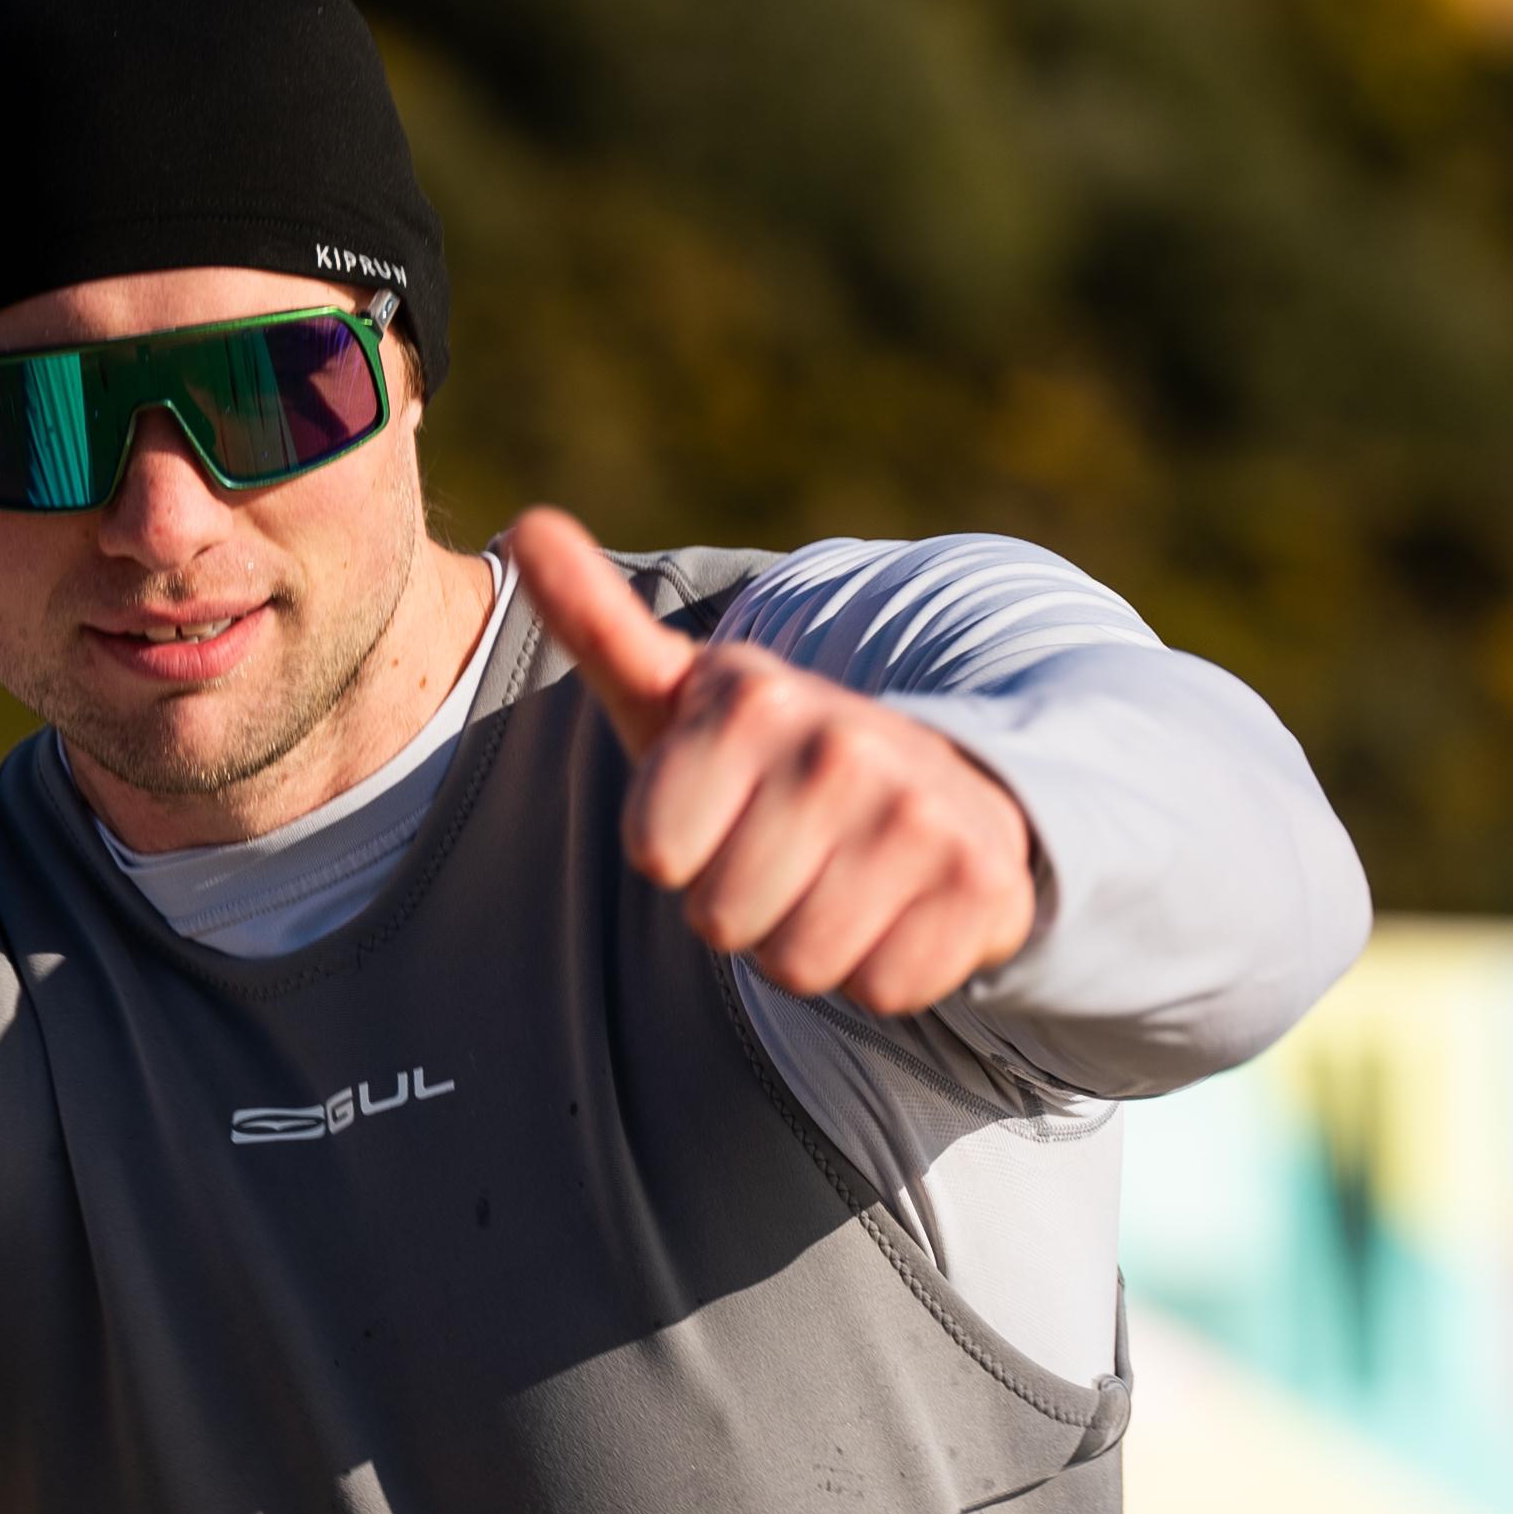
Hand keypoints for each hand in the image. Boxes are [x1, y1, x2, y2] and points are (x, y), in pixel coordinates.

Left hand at [508, 510, 1035, 1013]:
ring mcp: (924, 816)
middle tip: (781, 853)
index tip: (718, 809)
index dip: (675, 851)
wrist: (943, 785)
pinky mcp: (984, 889)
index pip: (655, 854)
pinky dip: (879, 967)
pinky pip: (880, 988)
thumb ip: (598, 623)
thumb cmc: (769, 758)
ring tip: (833, 879)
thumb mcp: (678, 695)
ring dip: (806, 941)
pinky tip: (895, 908)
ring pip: (799, 963)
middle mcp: (846, 746)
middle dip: (741, 906)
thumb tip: (528, 525)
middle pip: (722, 919)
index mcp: (756, 698)